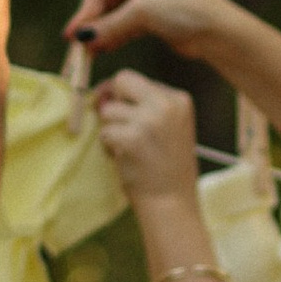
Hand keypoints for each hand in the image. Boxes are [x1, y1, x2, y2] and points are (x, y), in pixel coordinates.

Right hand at [65, 0, 239, 62]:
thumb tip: (80, 38)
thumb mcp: (142, 13)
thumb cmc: (184, 10)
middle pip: (103, 2)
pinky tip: (101, 50)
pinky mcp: (148, 17)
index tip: (72, 35)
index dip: (85, 13)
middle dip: (91, 25)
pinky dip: (112, 38)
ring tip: (86, 53)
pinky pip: (122, 26)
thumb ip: (109, 25)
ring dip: (100, 34)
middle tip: (76, 46)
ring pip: (111, 16)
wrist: (218, 30)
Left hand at [92, 71, 204, 200]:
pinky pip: (105, 132)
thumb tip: (101, 91)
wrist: (171, 201)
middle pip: (122, 80)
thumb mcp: (165, 126)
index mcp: (178, 99)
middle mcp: (166, 104)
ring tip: (129, 149)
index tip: (130, 119)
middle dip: (114, 102)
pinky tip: (125, 159)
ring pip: (109, 110)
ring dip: (111, 130)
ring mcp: (149, 121)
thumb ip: (140, 105)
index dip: (125, 98)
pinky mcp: (132, 138)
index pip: (137, 80)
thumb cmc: (165, 165)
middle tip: (121, 127)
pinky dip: (108, 147)